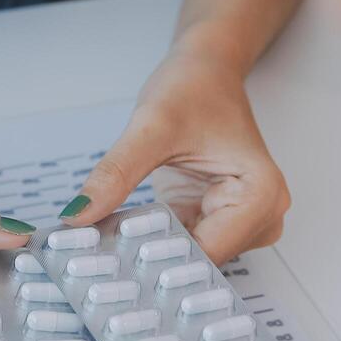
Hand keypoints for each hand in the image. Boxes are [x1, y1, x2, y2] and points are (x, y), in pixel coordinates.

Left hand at [61, 46, 288, 262]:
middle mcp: (260, 216)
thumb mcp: (152, 127)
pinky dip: (150, 245)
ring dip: (147, 258)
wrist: (205, 70)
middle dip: (150, 264)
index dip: (158, 263)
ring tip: (99, 254)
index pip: (207, 253)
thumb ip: (117, 172)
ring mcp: (239, 222)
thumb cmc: (196, 87)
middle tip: (93, 265)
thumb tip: (80, 214)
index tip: (109, 269)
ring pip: (188, 259)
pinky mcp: (214, 221)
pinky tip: (116, 243)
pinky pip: (180, 245)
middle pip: (200, 262)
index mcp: (260, 195)